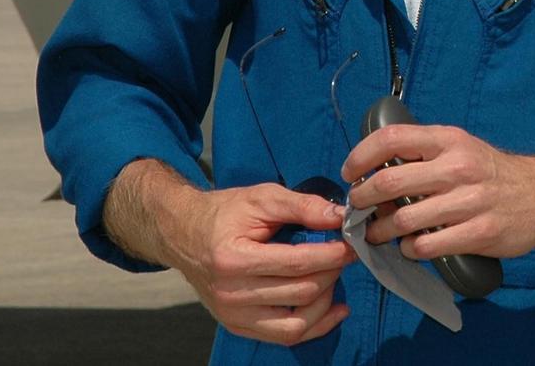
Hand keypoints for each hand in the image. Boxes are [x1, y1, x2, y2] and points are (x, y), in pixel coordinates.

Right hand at [171, 182, 352, 346]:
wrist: (184, 234)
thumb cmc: (224, 212)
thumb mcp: (262, 197)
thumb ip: (302, 205)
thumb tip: (340, 216)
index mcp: (233, 259)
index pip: (296, 264)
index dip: (331, 255)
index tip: (351, 244)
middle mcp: (230, 294)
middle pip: (300, 292)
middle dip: (332, 272)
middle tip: (344, 254)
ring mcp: (232, 315)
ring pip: (296, 323)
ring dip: (326, 301)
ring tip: (334, 276)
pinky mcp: (237, 325)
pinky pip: (284, 336)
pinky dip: (314, 325)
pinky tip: (333, 308)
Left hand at [342, 123, 534, 259]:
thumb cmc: (494, 171)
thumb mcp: (463, 148)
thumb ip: (425, 155)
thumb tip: (376, 172)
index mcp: (450, 141)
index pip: (391, 138)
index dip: (360, 157)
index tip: (350, 175)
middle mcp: (457, 167)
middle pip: (388, 183)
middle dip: (362, 201)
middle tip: (358, 210)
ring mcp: (468, 202)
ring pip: (401, 221)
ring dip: (380, 232)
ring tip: (378, 234)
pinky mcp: (477, 233)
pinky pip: (425, 246)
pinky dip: (410, 250)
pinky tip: (411, 246)